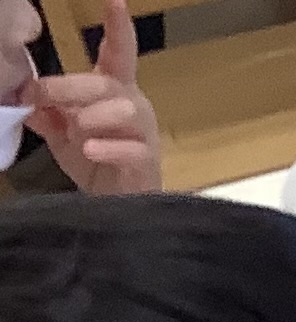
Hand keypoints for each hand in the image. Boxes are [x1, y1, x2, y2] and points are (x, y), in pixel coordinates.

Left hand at [27, 0, 159, 194]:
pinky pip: (132, 147)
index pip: (119, 54)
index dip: (118, 28)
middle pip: (108, 82)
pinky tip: (90, 149)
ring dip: (92, 116)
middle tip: (41, 94)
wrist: (119, 205)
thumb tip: (24, 97)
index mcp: (115, 92)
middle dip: (71, 85)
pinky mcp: (148, 161)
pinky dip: (108, 146)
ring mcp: (145, 133)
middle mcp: (134, 106)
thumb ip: (47, 113)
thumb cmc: (96, 163)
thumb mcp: (62, 134)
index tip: (114, 1)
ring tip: (76, 131)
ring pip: (125, 109)